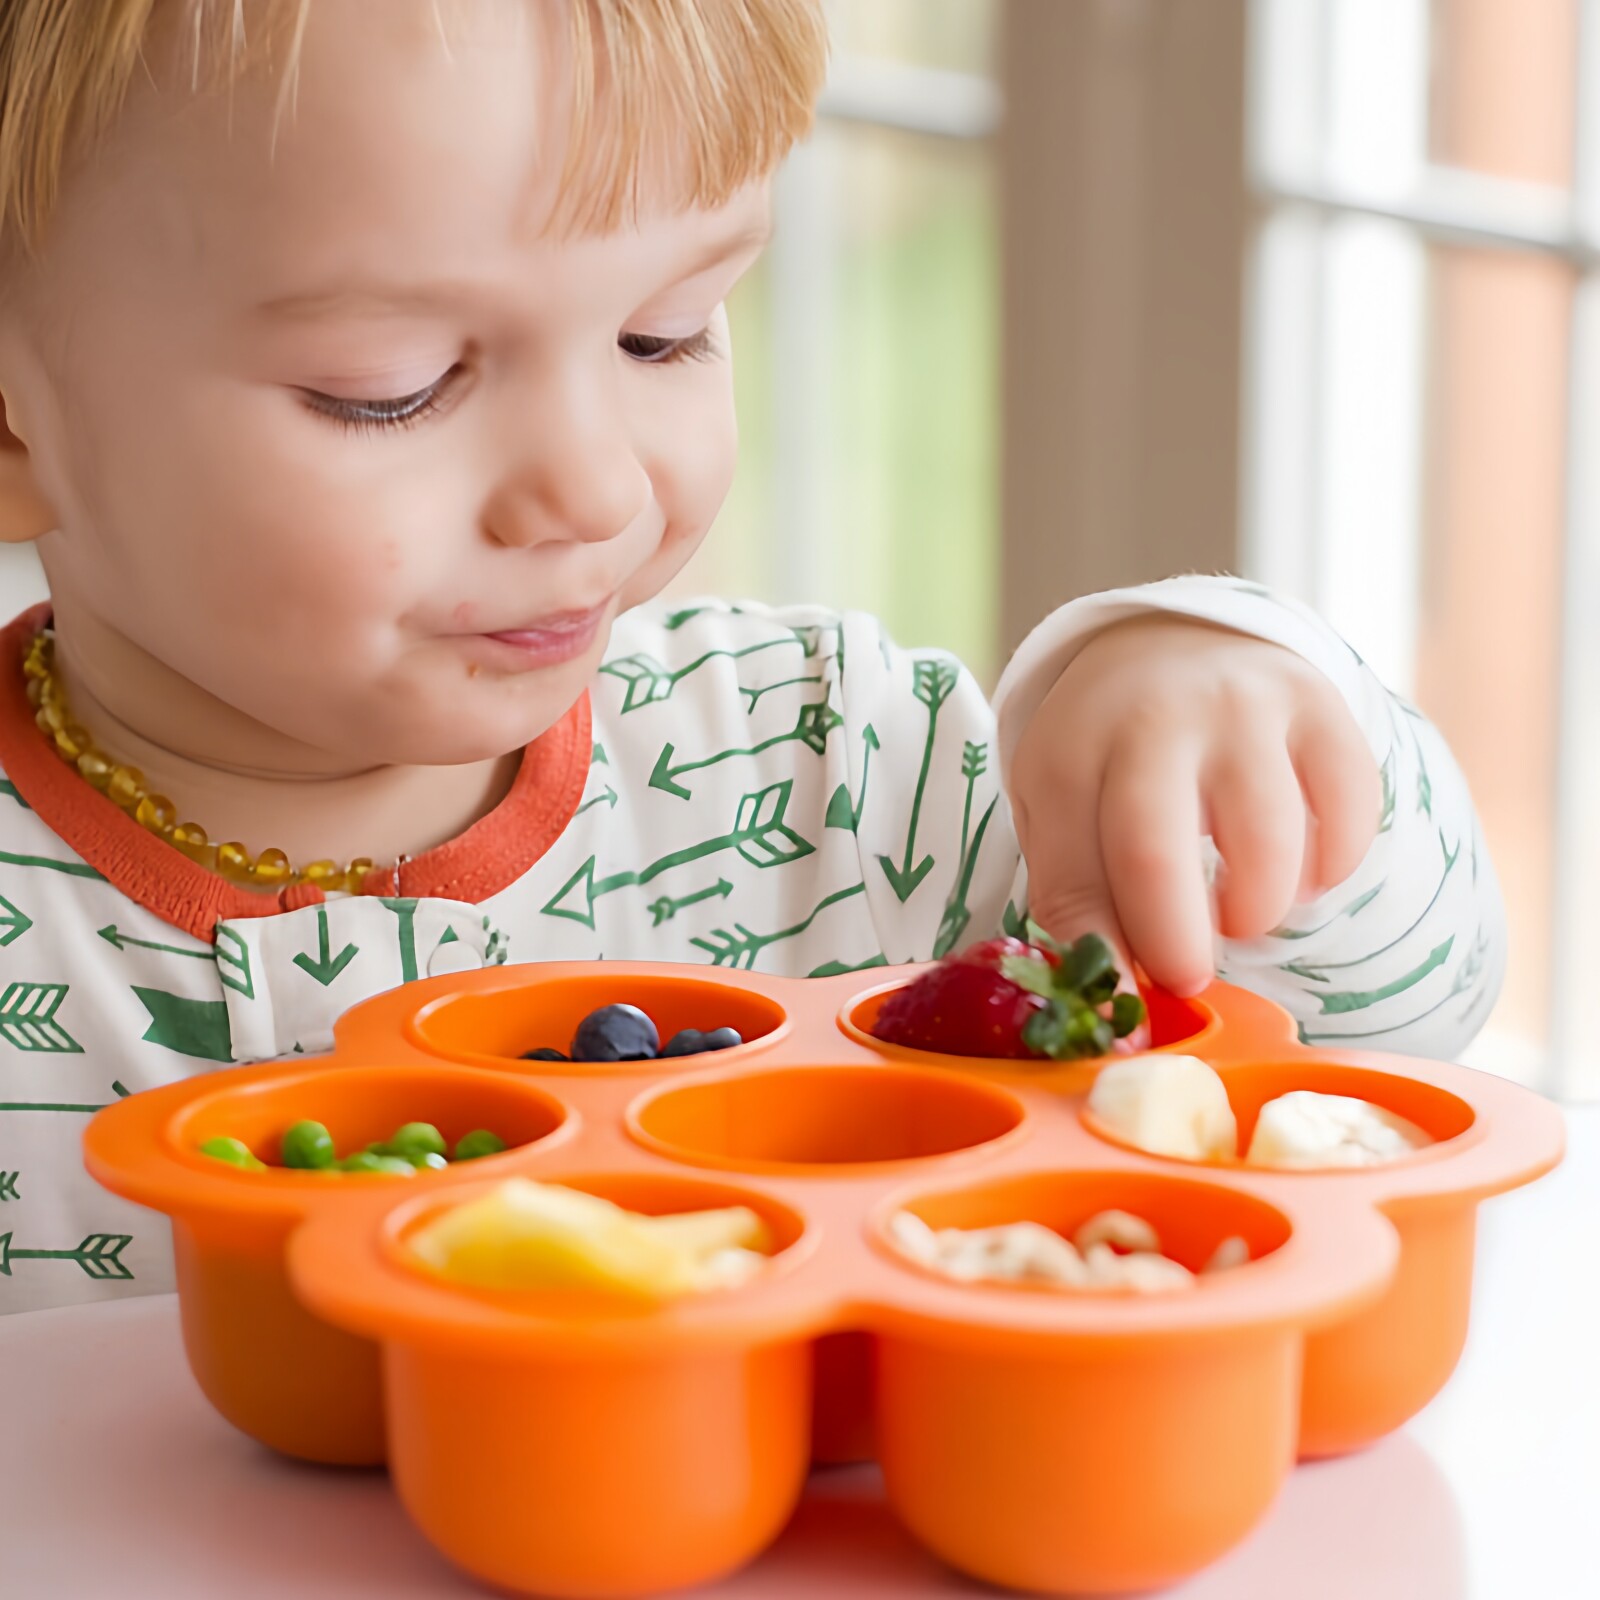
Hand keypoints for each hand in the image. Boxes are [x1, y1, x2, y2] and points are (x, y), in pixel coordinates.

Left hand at [1010, 616, 1380, 995]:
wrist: (1171, 642)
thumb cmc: (1106, 757)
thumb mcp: (1061, 813)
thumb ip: (1076, 901)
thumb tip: (1116, 1007)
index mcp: (1068, 754)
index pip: (1076, 878)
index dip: (1107, 957)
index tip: (1130, 1000)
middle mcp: (1153, 719)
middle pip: (1157, 856)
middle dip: (1178, 945)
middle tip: (1190, 978)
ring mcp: (1243, 707)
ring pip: (1268, 847)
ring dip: (1258, 910)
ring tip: (1237, 909)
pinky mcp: (1320, 707)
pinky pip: (1348, 818)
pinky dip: (1329, 867)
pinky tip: (1296, 867)